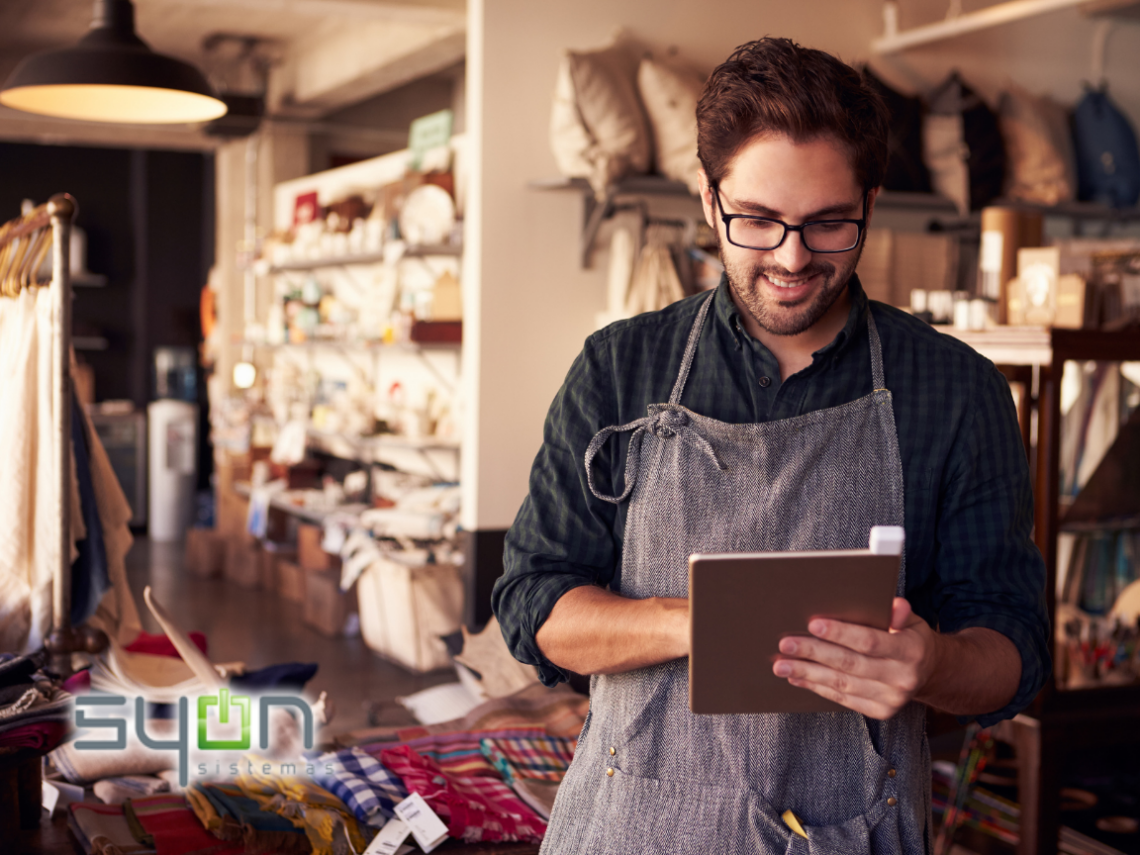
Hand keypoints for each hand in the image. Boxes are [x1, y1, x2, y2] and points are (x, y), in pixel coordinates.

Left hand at [771, 597, 938, 719]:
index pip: (870, 642)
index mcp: (911, 651)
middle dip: (814, 653)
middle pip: (850, 664)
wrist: (929, 672)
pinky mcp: (879, 711)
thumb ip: (899, 612)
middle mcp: (902, 678)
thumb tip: (893, 604)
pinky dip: (816, 687)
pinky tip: (797, 677)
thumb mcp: (911, 620)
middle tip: (786, 644)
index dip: (841, 633)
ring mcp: (890, 699)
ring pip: (842, 684)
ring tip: (782, 664)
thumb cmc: (909, 637)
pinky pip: (842, 698)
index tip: (813, 624)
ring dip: (808, 673)